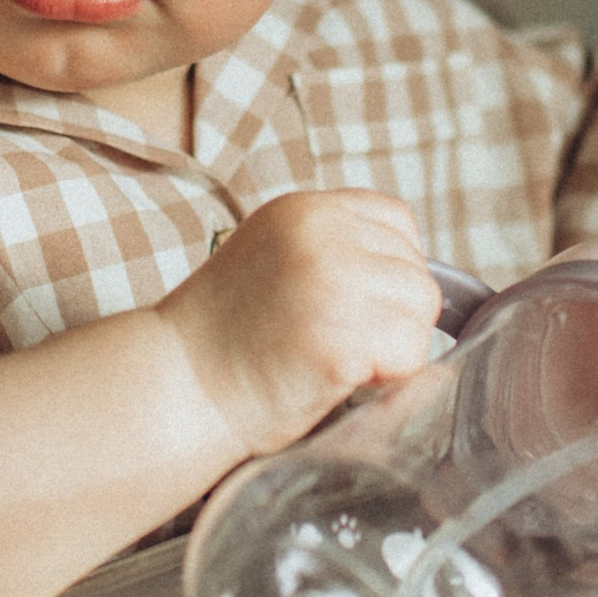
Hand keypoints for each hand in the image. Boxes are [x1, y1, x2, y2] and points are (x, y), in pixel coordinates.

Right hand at [158, 190, 441, 460]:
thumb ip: (334, 251)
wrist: (176, 387)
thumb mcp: (274, 260)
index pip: (398, 222)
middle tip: (337, 344)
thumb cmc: (223, 341)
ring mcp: (336, 277)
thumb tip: (409, 280)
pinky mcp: (345, 331)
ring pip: (421, 311)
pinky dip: (388, 377)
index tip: (356, 308)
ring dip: (393, 349)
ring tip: (334, 362)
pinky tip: (336, 379)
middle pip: (417, 271)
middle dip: (393, 316)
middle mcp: (324, 231)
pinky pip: (411, 353)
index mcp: (304, 209)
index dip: (390, 272)